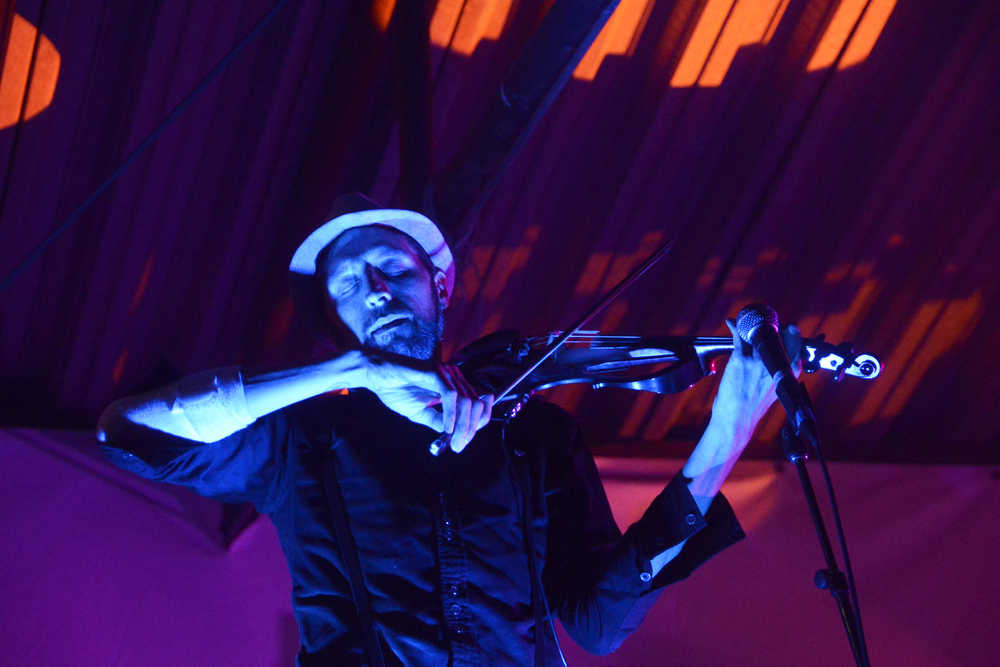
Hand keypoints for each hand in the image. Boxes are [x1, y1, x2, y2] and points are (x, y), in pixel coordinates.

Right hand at [360, 354, 493, 453]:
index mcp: (454, 387)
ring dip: (463, 425)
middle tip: (457, 446)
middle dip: (470, 429)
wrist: (377, 376)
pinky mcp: (436, 373)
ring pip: (467, 402)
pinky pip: (451, 396)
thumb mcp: (421, 413)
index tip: (462, 443)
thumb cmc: (396, 390)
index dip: (475, 426)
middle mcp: (454, 379)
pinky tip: (447, 428)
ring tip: (453, 440)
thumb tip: (454, 436)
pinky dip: (451, 415)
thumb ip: (438, 422)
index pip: (477, 406)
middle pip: (476, 405)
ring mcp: (446, 375)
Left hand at [710, 319, 802, 442]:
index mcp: (788, 375)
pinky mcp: (741, 360)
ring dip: (750, 328)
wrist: (736, 420)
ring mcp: (758, 362)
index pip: (796, 347)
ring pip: (756, 336)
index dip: (792, 335)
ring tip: (745, 324)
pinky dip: (734, 328)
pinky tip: (732, 323)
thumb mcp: (773, 391)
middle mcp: (775, 366)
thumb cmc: (752, 408)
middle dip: (768, 330)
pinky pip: (739, 337)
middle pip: (775, 338)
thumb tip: (774, 359)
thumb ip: (777, 374)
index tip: (789, 328)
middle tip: (760, 327)